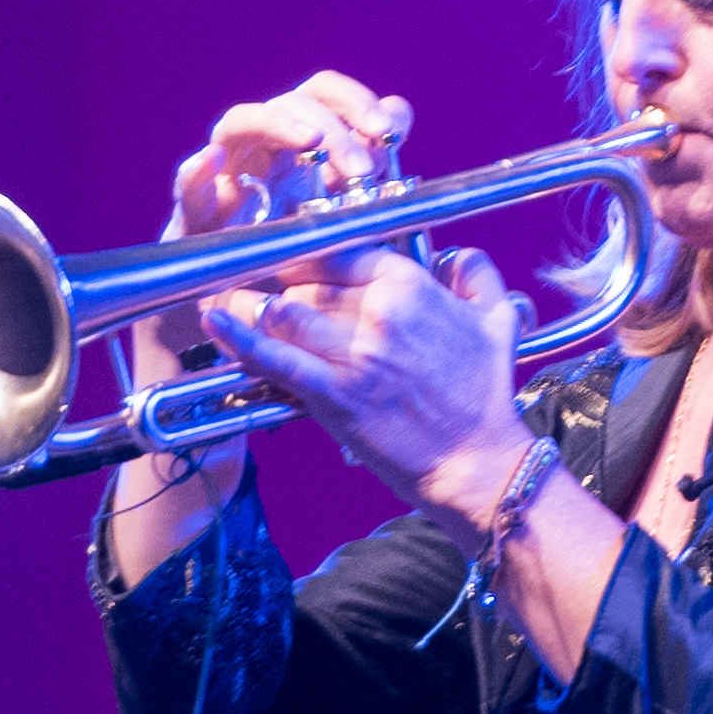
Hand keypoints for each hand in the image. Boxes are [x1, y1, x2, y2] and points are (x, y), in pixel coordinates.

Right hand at [130, 72, 416, 391]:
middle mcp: (265, 149)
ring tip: (310, 142)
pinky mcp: (192, 211)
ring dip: (280, 126)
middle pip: (295, 102)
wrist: (243, 315)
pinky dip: (196, 172)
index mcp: (305, 143)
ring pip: (244, 123)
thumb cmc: (298, 263)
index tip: (389, 133)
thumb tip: (397, 117)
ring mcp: (227, 174)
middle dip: (334, 128)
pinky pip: (187, 186)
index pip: (329, 96)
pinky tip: (211, 164)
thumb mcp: (346, 218)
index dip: (360, 103)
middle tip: (361, 168)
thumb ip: (370, 169)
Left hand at [201, 243, 538, 542]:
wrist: (476, 462)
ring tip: (216, 301)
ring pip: (282, 314)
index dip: (299, 255)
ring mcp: (355, 354)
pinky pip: (277, 360)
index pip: (337, 251)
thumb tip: (455, 253)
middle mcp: (378, 313)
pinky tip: (214, 323)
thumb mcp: (498, 321)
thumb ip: (476, 275)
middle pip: (301, 284)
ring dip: (244, 305)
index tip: (278, 258)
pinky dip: (241, 339)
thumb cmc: (483, 395)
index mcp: (410, 286)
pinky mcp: (335, 395)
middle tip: (234, 283)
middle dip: (264, 283)